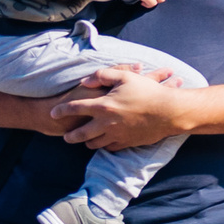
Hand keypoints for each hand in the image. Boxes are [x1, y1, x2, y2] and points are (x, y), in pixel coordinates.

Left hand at [49, 66, 188, 150]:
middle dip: (70, 136)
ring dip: (87, 142)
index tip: (53, 113)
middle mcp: (106, 123)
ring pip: (94, 143)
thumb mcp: (126, 77)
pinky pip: (110, 148)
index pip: (74, 109)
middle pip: (80, 134)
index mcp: (103, 105)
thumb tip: (85, 81)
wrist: (170, 112)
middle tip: (66, 136)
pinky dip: (105, 146)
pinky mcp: (127, 142)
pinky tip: (104, 142)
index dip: (61, 111)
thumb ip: (102, 76)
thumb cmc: (148, 92)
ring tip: (84, 140)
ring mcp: (116, 135)